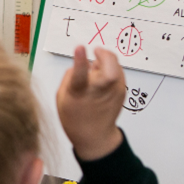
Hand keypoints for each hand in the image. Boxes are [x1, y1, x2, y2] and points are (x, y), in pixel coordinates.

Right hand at [56, 46, 125, 161]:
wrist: (95, 137)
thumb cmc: (75, 117)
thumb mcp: (62, 97)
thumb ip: (70, 77)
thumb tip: (82, 64)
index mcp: (79, 93)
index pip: (79, 75)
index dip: (80, 60)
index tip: (80, 47)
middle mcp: (98, 92)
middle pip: (110, 69)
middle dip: (105, 55)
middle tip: (97, 51)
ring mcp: (114, 92)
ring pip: (115, 66)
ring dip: (106, 61)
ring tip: (97, 68)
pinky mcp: (122, 92)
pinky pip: (119, 72)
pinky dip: (111, 68)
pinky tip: (103, 77)